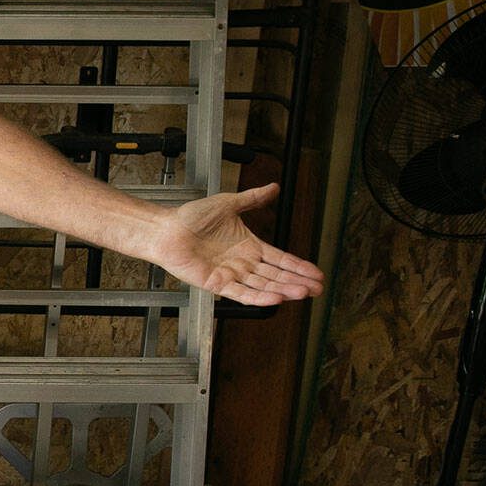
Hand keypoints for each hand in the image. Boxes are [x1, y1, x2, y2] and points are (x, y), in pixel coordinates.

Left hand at [144, 183, 323, 306]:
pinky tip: (275, 299)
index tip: (316, 273)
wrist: (167, 228)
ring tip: (303, 293)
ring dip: (283, 289)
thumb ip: (253, 199)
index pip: (279, 259)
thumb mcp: (228, 204)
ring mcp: (231, 275)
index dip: (298, 266)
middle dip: (297, 281)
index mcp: (249, 246)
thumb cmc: (191, 217)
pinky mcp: (217, 284)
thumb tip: (273, 186)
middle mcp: (243, 263)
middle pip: (276, 275)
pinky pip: (241, 293)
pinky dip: (258, 297)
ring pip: (262, 285)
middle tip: (318, 288)